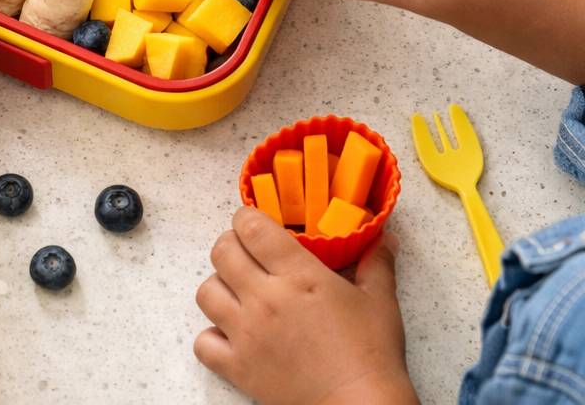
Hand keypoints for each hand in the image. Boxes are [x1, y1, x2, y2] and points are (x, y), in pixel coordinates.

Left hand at [194, 207, 418, 404]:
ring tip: (239, 292)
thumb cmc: (372, 356)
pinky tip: (232, 335)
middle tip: (248, 254)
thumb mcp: (380, 302)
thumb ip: (376, 264)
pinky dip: (212, 336)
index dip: (246, 218)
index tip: (255, 224)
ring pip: (206, 292)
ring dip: (219, 287)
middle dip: (231, 245)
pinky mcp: (239, 369)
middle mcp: (265, 299)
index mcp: (297, 275)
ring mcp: (248, 334)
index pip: (250, 227)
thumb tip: (385, 238)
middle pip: (222, 252)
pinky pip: (203, 343)